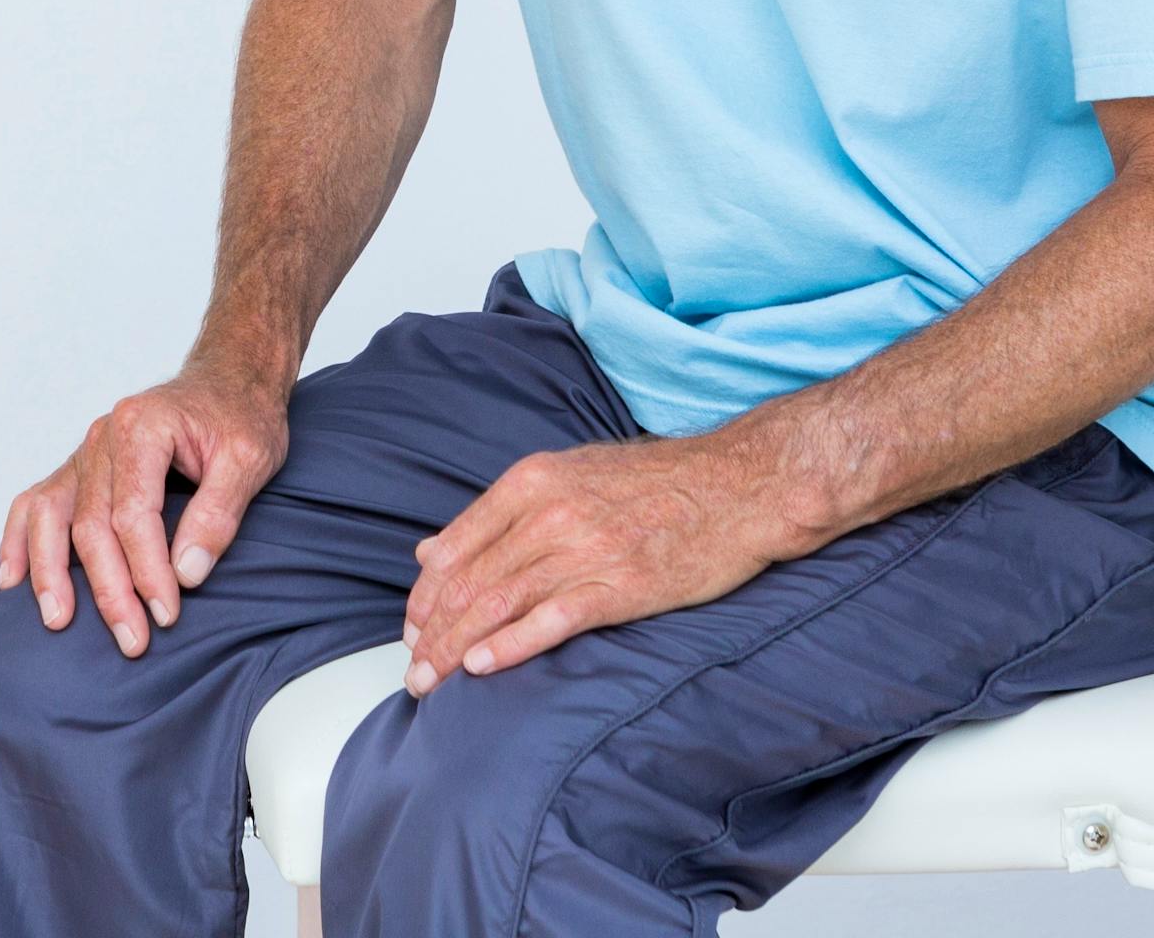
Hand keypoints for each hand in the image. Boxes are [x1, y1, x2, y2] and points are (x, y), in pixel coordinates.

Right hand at [0, 352, 289, 655]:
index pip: (133, 514)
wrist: (228, 381)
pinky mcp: (80, 469)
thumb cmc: (240, 417)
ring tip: (58, 620)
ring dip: (50, 572)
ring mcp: (85, 453)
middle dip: (109, 588)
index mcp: (141, 427)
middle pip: (90, 523)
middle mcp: (103, 438)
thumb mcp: (249, 459)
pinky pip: (36, 502)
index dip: (147, 570)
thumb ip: (219, 514)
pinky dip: (19, 539)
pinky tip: (12, 579)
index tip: (166, 614)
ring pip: (51, 516)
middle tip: (133, 641)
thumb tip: (187, 573)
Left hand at [401, 433, 799, 693]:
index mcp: (532, 480)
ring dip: (456, 649)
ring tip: (432, 681)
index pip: (455, 546)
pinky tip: (482, 667)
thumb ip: (501, 512)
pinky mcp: (620, 587)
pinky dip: (509, 646)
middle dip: (431, 632)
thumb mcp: (570, 472)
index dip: (426, 595)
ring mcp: (585, 549)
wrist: (740, 485)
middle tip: (413, 670)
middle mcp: (550, 512)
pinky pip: (550, 622)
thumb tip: (432, 549)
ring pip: (498, 604)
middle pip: (470, 581)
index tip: (412, 627)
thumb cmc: (659, 482)